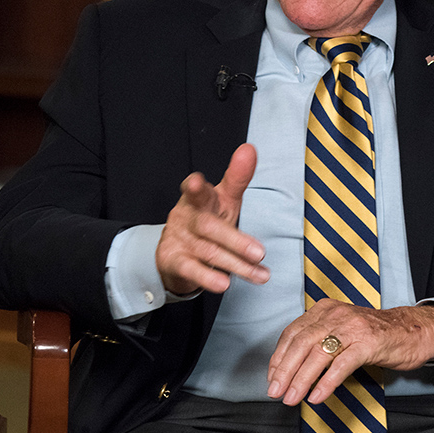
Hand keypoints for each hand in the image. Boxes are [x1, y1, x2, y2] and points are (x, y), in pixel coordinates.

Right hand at [155, 143, 268, 295]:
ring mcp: (179, 239)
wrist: (175, 250)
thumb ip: (237, 176)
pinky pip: (191, 270)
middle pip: (208, 226)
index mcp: (199, 198)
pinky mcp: (174, 261)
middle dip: (234, 240)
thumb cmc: (206, 218)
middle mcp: (187, 216)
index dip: (195, 186)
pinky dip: (207, 277)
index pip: (197, 190)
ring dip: (235, 264)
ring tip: (259, 274)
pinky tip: (224, 283)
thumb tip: (249, 149)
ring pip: (208, 251)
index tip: (197, 183)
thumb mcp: (223, 198)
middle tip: (259, 252)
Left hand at [267, 300, 433, 405]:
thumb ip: (319, 339)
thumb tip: (292, 366)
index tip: (272, 376)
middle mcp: (336, 314)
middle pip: (301, 343)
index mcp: (325, 309)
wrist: (412, 329)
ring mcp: (352, 327)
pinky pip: (342, 364)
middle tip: (276, 390)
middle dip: (285, 370)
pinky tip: (317, 396)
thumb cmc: (375, 333)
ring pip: (318, 354)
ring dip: (301, 379)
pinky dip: (326, 382)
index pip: (293, 332)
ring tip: (292, 397)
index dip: (279, 357)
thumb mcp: (341, 329)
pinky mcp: (368, 343)